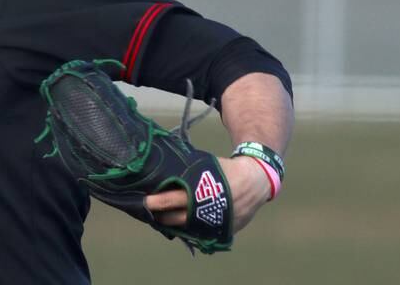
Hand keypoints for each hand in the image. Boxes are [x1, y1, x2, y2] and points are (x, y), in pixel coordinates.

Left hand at [144, 156, 270, 232]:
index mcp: (199, 192)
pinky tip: (180, 224)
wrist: (255, 180)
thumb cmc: (225, 170)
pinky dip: (189, 229)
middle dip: (160, 216)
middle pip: (175, 219)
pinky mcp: (222, 231)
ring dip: (172, 224)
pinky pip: (201, 233)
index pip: (170, 200)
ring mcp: (214, 224)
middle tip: (149, 211)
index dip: (155, 202)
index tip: (144, 201)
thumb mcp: (204, 166)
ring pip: (186, 229)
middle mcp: (206, 211)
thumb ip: (186, 172)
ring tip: (162, 217)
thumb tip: (162, 169)